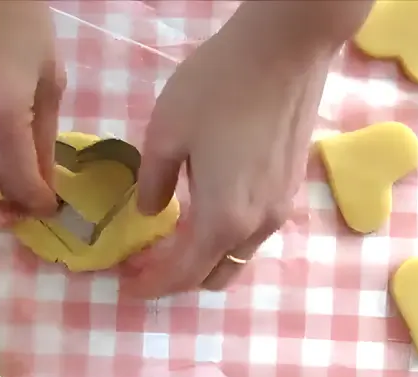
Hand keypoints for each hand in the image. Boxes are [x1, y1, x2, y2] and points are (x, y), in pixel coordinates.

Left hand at [123, 2, 368, 297]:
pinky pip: (253, 230)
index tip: (126, 285)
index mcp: (223, 219)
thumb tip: (152, 211)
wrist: (286, 49)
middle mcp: (257, 225)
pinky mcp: (291, 185)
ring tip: (171, 234)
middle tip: (144, 260)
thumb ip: (154, 183)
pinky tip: (203, 206)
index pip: (183, 274)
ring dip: (204, 255)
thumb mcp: (165, 133)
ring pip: (237, 254)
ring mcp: (280, 207)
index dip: (152, 285)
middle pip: (214, 274)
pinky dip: (224, 234)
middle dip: (178, 276)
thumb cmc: (218, 87)